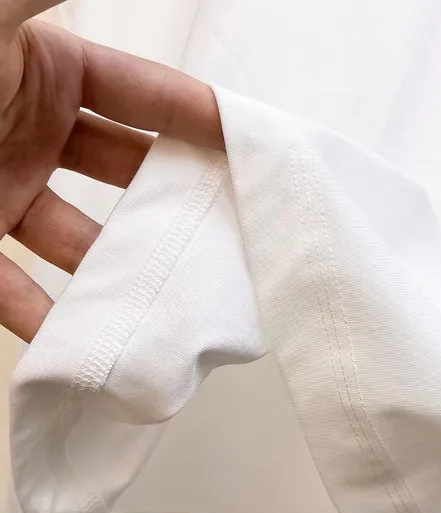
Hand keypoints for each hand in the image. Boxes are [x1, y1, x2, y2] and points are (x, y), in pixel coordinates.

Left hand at [0, 0, 223, 341]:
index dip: (197, 119)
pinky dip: (45, 319)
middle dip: (169, 205)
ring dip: (113, 275)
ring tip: (163, 306)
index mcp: (46, 73)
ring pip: (78, 242)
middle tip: (219, 238)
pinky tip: (80, 345)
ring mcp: (2, 193)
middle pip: (124, 177)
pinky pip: (15, 289)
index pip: (143, 98)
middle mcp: (31, 134)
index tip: (248, 149)